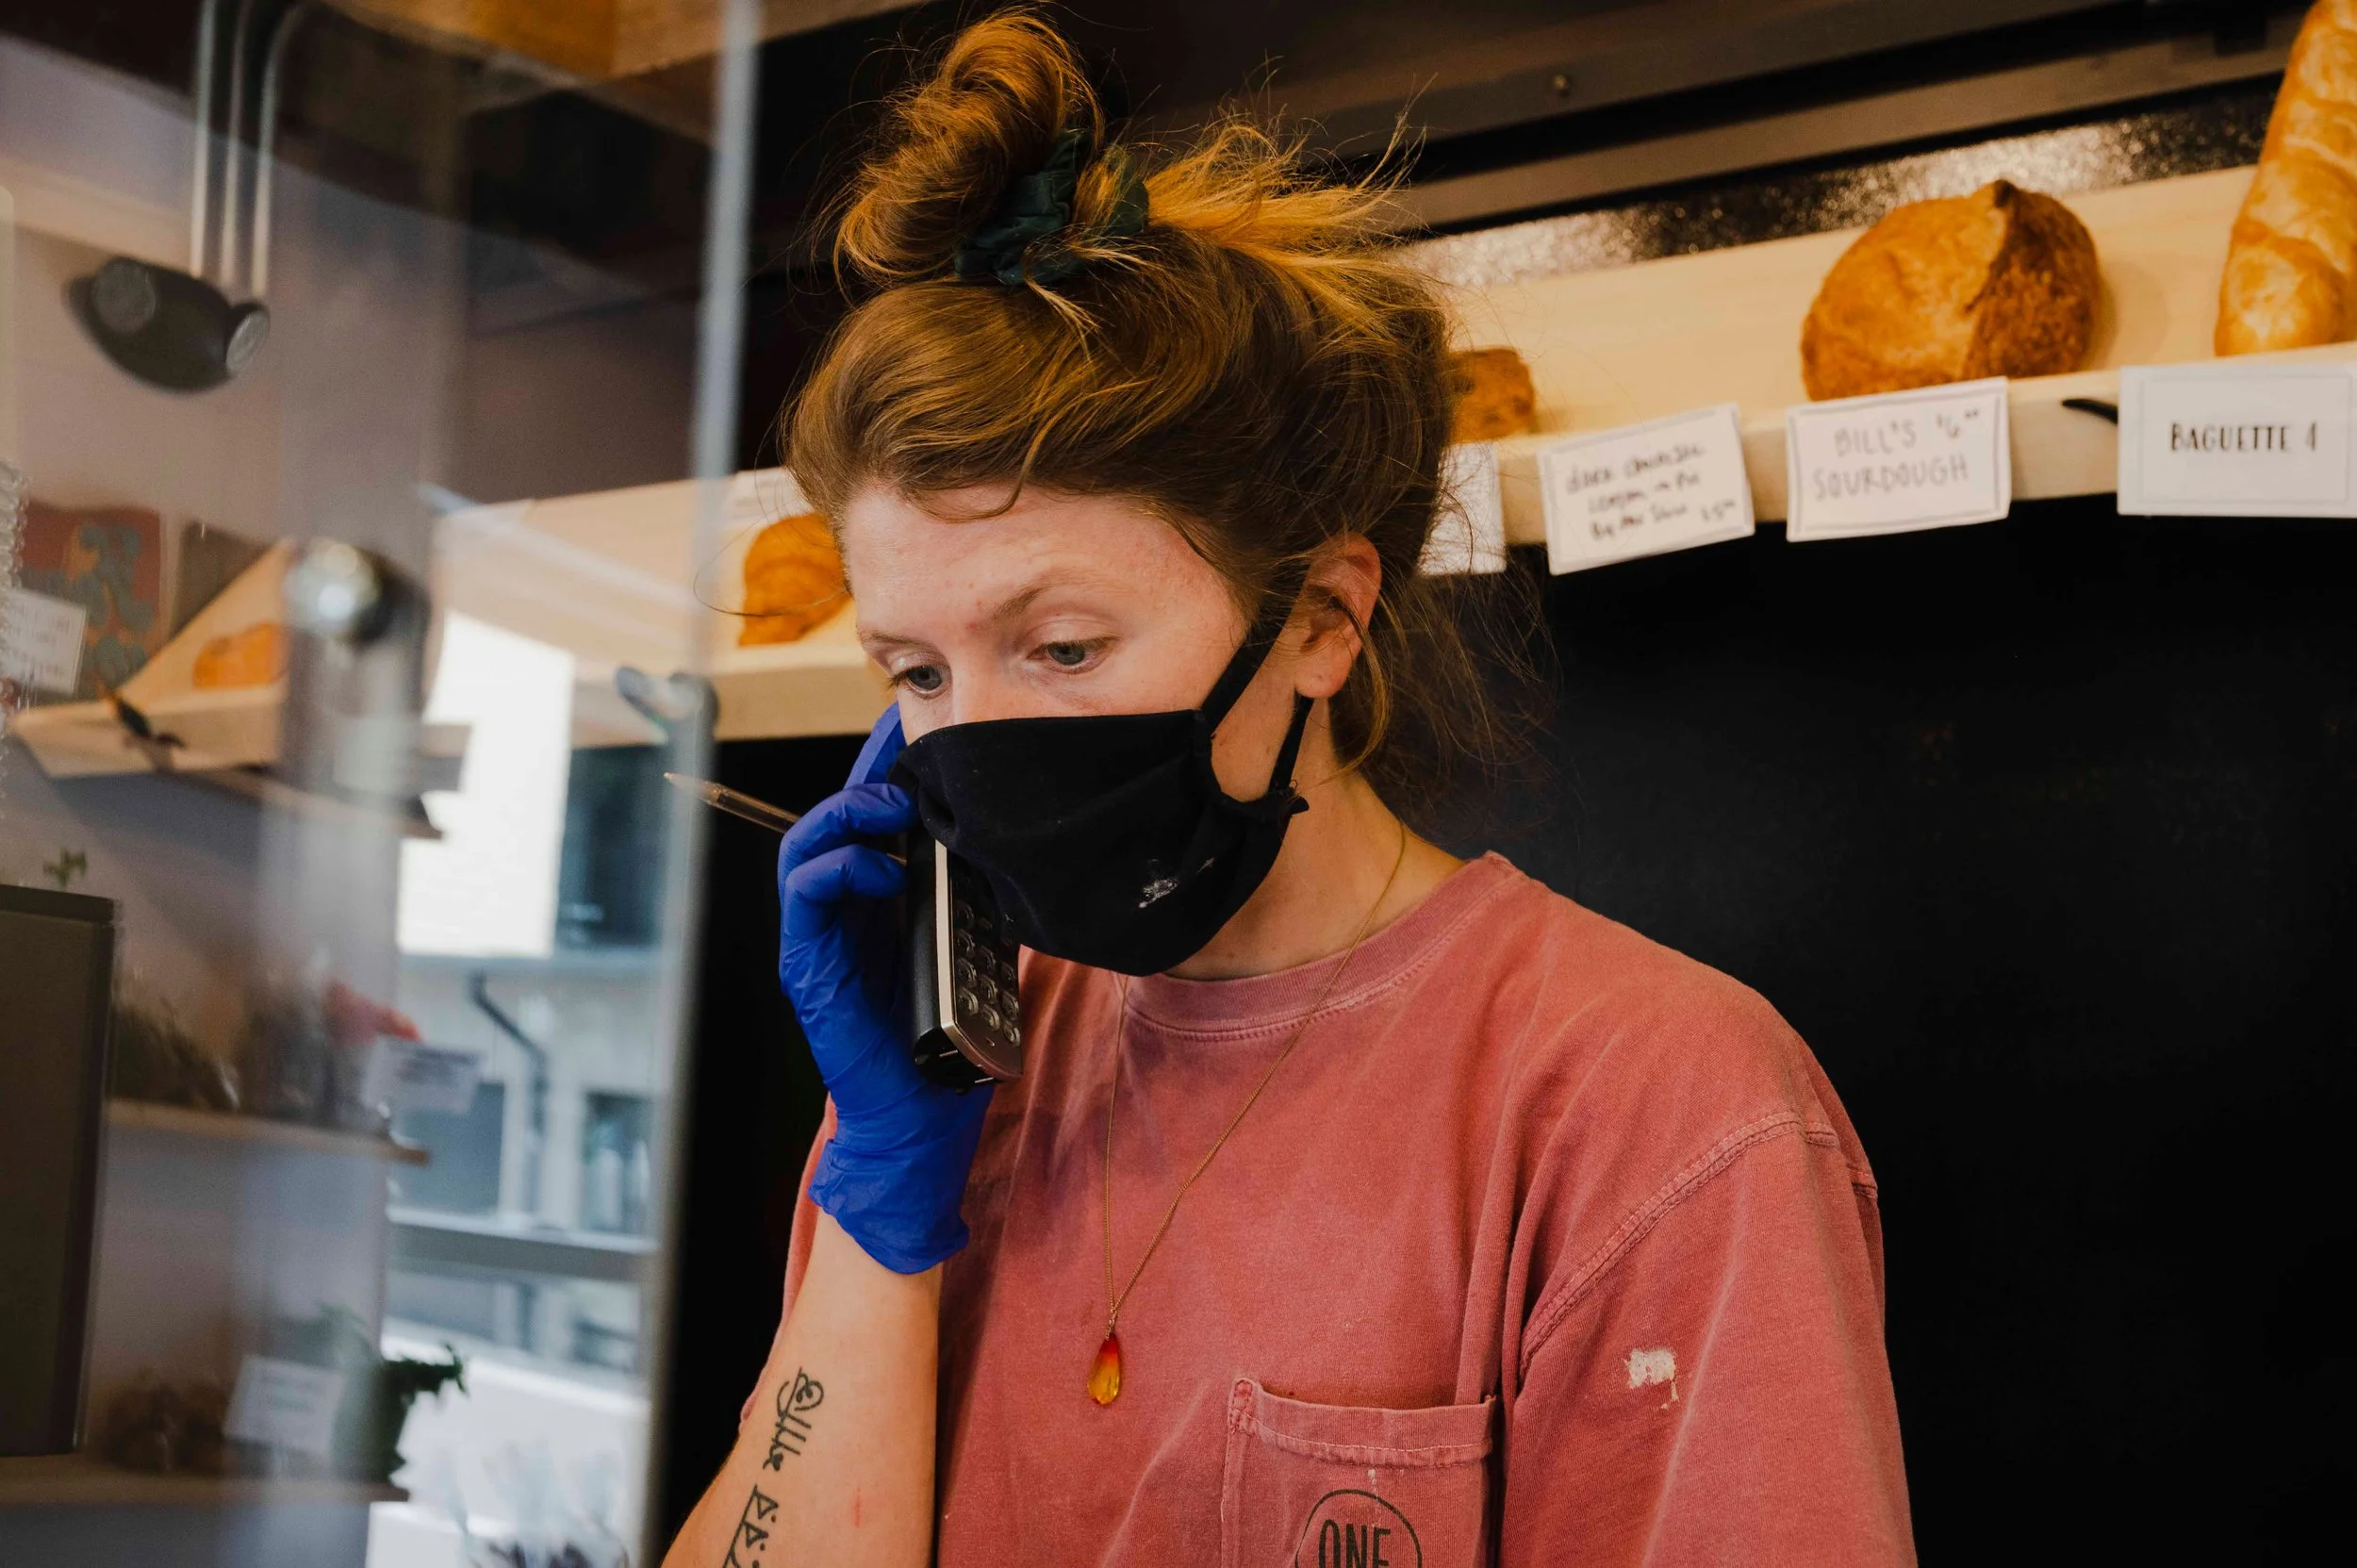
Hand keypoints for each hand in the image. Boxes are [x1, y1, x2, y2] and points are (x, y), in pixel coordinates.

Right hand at [779, 704, 991, 1273]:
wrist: (923, 1113)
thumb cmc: (949, 1035)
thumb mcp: (979, 943)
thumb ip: (981, 892)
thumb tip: (1017, 839)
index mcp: (878, 898)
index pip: (872, 815)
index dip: (887, 764)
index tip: (918, 724)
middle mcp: (841, 908)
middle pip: (834, 815)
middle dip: (866, 770)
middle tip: (901, 741)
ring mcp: (818, 934)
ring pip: (806, 843)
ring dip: (846, 812)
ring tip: (891, 804)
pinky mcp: (807, 962)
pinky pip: (804, 892)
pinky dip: (838, 867)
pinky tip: (884, 868)